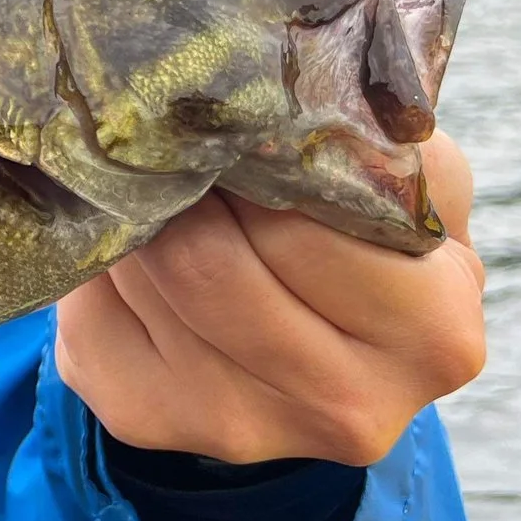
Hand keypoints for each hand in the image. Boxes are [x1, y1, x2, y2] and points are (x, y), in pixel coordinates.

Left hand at [55, 134, 486, 466]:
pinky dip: (98, 263)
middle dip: (177, 184)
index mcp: (431, 335)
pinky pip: (89, 317)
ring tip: (151, 177)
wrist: (329, 343)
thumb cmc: (374, 238)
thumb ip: (367, 134)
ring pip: (142, 283)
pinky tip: (130, 241)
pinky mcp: (150, 421)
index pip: (304, 227)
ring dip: (133, 215)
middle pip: (205, 265)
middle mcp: (344, 405)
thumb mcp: (412, 178)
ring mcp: (241, 426)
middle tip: (167, 133)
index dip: (250, 159)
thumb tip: (266, 93)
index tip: (229, 117)